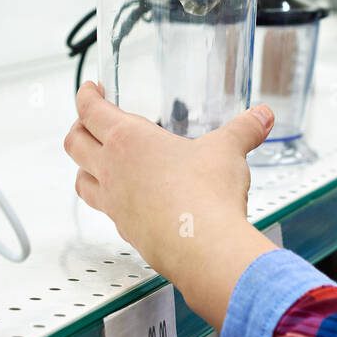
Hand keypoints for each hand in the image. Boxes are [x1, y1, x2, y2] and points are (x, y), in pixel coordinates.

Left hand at [64, 82, 278, 328]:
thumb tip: (262, 116)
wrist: (204, 247)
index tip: (90, 88)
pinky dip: (106, 200)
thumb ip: (244, 130)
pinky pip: (104, 210)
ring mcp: (114, 203)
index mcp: (128, 140)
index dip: (86, 95)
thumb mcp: (228, 150)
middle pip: (74, 143)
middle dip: (78, 128)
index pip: (91, 110)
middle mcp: (112, 170)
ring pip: (80, 180)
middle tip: (87, 121)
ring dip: (83, 167)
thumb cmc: (206, 195)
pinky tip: (125, 200)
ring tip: (94, 163)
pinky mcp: (125, 229)